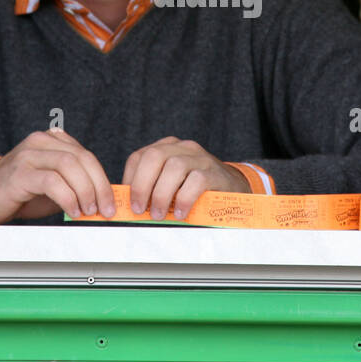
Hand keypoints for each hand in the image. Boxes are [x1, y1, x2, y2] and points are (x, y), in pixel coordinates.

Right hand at [0, 128, 113, 223]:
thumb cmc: (21, 193)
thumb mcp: (54, 187)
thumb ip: (75, 187)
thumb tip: (103, 201)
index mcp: (53, 141)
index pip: (86, 156)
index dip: (103, 179)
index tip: (112, 202)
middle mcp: (41, 142)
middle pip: (81, 158)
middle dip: (98, 186)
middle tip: (106, 209)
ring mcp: (29, 154)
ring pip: (69, 165)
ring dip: (85, 191)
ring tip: (89, 211)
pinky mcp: (20, 172)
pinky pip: (51, 181)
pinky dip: (67, 196)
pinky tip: (72, 210)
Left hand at [122, 137, 248, 220]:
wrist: (232, 187)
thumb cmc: (196, 189)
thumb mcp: (172, 183)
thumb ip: (153, 188)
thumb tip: (129, 207)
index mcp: (168, 147)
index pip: (140, 156)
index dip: (130, 179)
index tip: (128, 202)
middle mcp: (183, 148)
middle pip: (154, 157)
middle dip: (142, 185)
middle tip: (139, 209)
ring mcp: (200, 158)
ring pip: (174, 167)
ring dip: (162, 194)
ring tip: (159, 214)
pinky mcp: (214, 172)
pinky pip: (196, 181)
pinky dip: (184, 199)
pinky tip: (181, 213)